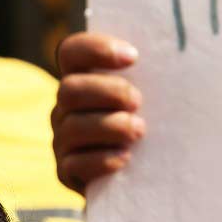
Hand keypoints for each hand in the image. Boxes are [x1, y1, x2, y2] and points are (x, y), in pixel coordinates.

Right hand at [52, 32, 144, 193]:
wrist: (139, 173)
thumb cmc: (144, 124)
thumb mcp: (140, 97)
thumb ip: (140, 78)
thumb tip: (160, 62)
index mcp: (82, 80)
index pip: (72, 52)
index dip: (96, 49)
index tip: (133, 57)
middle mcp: (64, 108)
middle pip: (69, 89)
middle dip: (107, 92)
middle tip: (138, 102)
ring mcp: (62, 140)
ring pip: (72, 127)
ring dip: (110, 126)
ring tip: (138, 131)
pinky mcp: (66, 171)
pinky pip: (75, 163)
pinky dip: (102, 159)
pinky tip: (124, 158)